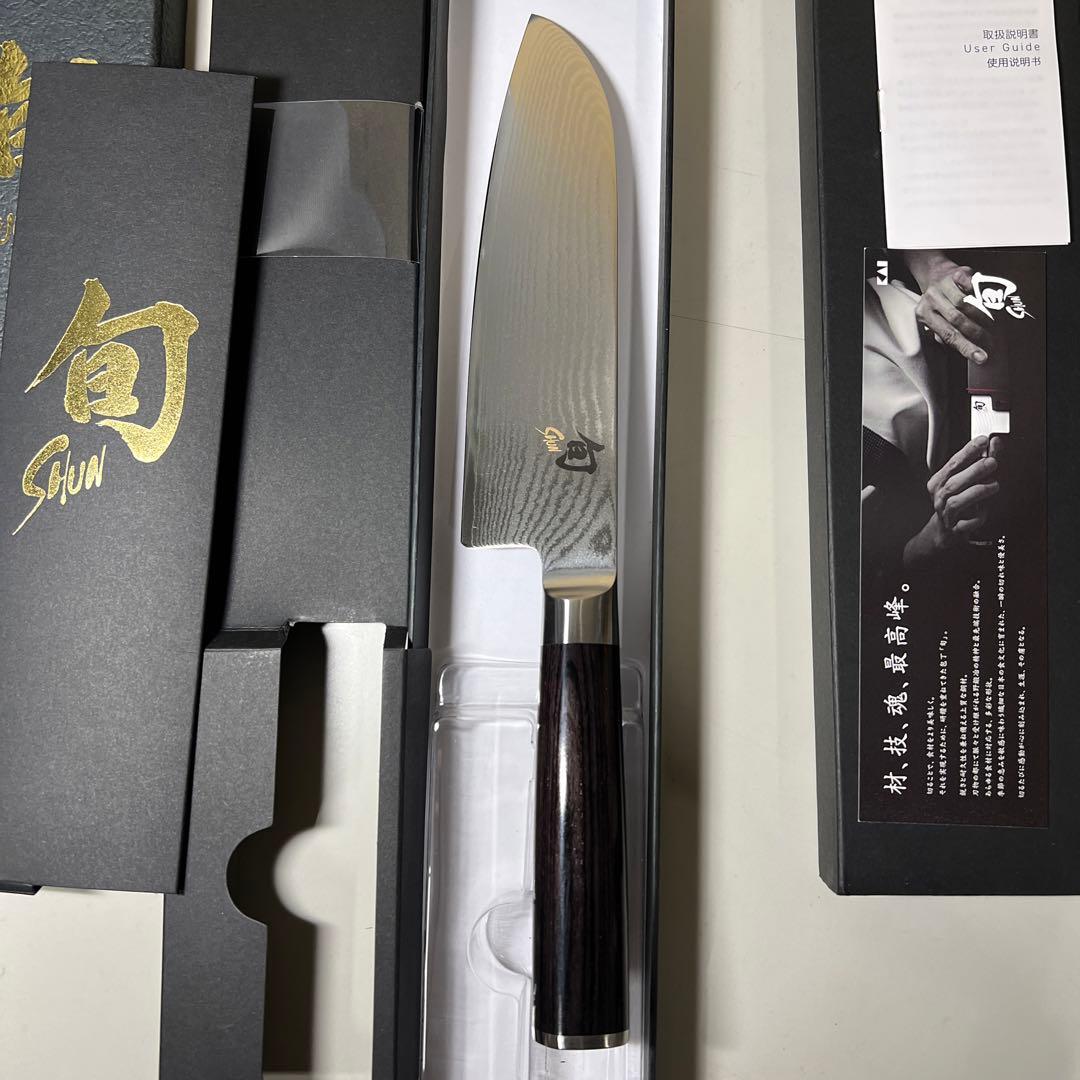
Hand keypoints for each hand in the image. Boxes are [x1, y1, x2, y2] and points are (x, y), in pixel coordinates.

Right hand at [903, 436, 1002, 566]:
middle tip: (991, 462)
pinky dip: (974, 519)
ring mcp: (945, 514)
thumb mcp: (967, 480)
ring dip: (976, 492)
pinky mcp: (954, 530)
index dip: (967, 452)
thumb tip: (994, 442)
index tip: (982, 441)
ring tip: (994, 485)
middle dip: (973, 471)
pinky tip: (984, 513)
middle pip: (953, 483)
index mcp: (939, 482)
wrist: (944, 531)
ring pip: (956, 502)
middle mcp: (939, 497)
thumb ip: (981, 461)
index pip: (952, 464)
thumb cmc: (956, 501)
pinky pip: (963, 525)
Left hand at [911, 258, 995, 365]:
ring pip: (965, 303)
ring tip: (993, 325)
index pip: (947, 335)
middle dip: (976, 334)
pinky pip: (972, 286)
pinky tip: (989, 303)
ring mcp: (942, 285)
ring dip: (982, 316)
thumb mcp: (934, 321)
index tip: (981, 357)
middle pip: (957, 320)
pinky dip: (981, 295)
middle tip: (991, 342)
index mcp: (923, 315)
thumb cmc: (938, 304)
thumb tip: (965, 352)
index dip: (966, 347)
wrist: (935, 274)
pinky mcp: (956, 273)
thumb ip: (944, 337)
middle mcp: (930, 300)